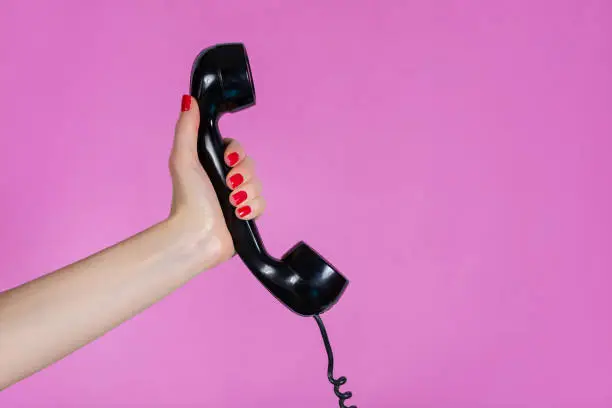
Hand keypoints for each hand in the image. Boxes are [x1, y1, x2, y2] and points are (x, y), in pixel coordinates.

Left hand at [167, 95, 265, 266]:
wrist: (197, 235)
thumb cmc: (187, 198)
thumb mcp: (183, 159)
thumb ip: (187, 128)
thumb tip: (189, 99)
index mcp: (212, 165)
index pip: (237, 149)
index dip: (237, 153)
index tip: (227, 161)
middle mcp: (225, 179)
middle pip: (251, 166)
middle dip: (243, 175)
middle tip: (229, 185)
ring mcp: (237, 198)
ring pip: (258, 185)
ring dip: (247, 193)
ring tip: (232, 204)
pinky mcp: (247, 215)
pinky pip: (262, 203)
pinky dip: (252, 208)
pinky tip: (239, 215)